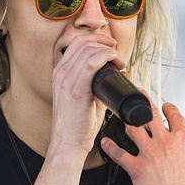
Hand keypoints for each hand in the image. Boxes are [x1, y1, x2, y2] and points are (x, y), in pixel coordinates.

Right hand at [48, 34, 125, 158]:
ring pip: (88, 50)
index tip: (111, 46)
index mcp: (60, 73)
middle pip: (83, 43)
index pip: (77, 44)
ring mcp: (66, 80)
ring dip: (108, 51)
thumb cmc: (78, 126)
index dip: (96, 40)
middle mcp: (60, 73)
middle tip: (118, 54)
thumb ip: (101, 85)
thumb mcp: (87, 99)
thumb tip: (124, 75)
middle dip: (104, 43)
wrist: (68, 144)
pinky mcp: (75, 90)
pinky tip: (115, 61)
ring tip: (119, 61)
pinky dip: (106, 57)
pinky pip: (90, 63)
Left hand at [100, 95, 184, 184]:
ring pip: (133, 128)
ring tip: (118, 108)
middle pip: (149, 115)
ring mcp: (149, 154)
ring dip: (124, 117)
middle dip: (142, 101)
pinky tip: (104, 142)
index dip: (169, 109)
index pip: (175, 116)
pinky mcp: (136, 168)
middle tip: (136, 93)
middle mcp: (165, 143)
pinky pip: (119, 154)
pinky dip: (109, 147)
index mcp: (183, 141)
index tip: (165, 106)